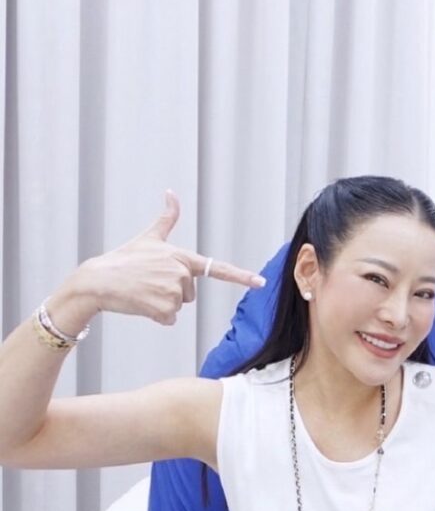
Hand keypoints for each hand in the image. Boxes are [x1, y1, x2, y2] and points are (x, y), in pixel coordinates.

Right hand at [55, 190, 263, 327]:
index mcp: (182, 257)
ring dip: (161, 304)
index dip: (242, 277)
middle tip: (149, 282)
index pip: (218, 269)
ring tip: (142, 291)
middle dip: (171, 291)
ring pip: (178, 307)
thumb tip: (171, 192)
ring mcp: (174, 292)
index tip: (261, 283)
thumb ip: (167, 218)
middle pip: (189, 293)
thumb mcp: (148, 237)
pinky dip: (155, 316)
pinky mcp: (164, 309)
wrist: (98, 280)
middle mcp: (182, 273)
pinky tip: (140, 303)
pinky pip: (168, 319)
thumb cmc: (123, 259)